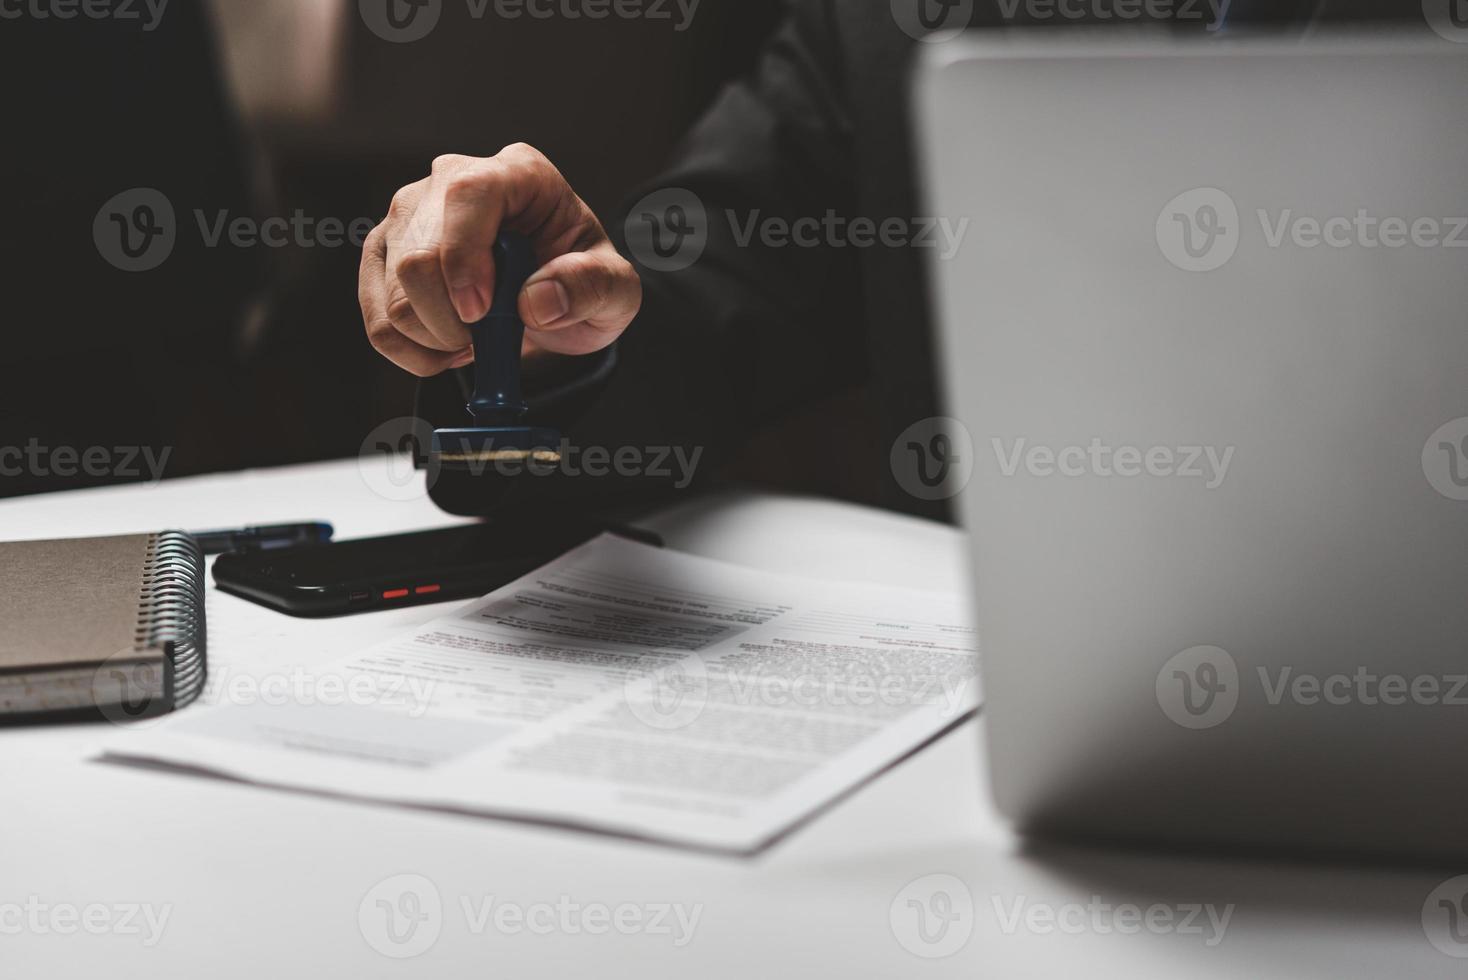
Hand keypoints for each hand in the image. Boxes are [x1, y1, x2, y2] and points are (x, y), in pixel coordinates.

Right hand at [359, 143, 641, 375]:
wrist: (552, 301)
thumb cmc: (581, 281)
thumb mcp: (616, 290)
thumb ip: (591, 287)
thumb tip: (537, 301)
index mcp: (518, 173)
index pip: (468, 193)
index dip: (465, 257)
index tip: (481, 312)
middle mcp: (453, 180)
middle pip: (418, 254)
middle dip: (451, 319)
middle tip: (489, 340)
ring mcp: (411, 215)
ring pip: (393, 291)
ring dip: (435, 338)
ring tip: (477, 341)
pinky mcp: (385, 253)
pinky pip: (377, 316)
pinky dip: (411, 350)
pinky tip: (447, 346)